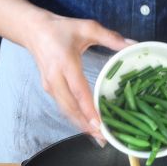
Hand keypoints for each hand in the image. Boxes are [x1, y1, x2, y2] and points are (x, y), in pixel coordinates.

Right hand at [24, 13, 133, 143]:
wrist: (33, 30)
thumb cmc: (61, 29)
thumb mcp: (88, 27)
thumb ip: (111, 37)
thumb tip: (132, 45)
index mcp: (65, 63)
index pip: (78, 91)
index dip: (88, 109)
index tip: (99, 123)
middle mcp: (55, 78)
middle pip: (70, 108)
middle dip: (86, 125)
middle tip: (103, 138)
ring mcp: (50, 86)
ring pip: (66, 111)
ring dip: (81, 125)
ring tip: (98, 137)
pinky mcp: (49, 90)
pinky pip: (64, 107)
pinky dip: (75, 118)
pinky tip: (88, 125)